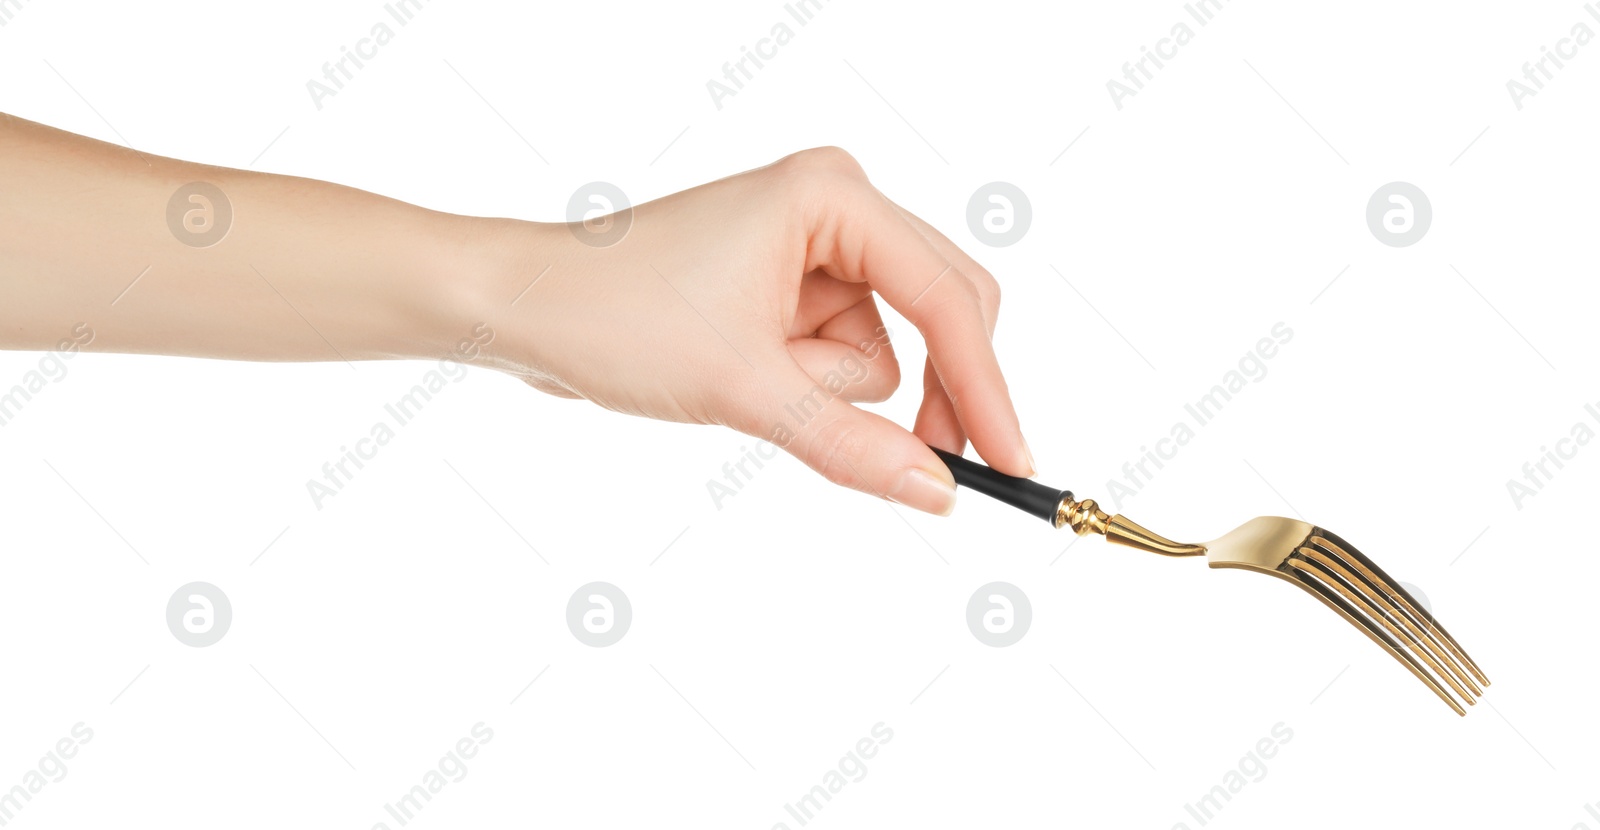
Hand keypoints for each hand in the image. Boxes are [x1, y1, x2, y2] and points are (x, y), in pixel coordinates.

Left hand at [483, 147, 1033, 514]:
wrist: (519, 309)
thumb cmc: (612, 316)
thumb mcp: (742, 389)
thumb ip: (850, 443)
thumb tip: (938, 492)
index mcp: (833, 195)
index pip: (946, 297)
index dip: (986, 387)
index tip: (1013, 463)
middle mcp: (835, 207)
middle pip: (940, 313)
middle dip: (923, 393)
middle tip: (933, 471)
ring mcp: (813, 248)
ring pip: (883, 353)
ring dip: (829, 393)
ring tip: (746, 383)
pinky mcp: (789, 288)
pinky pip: (841, 360)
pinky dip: (807, 390)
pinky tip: (740, 376)